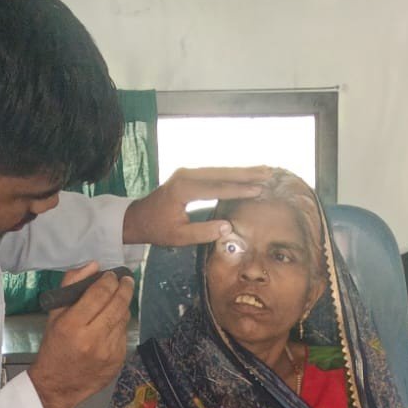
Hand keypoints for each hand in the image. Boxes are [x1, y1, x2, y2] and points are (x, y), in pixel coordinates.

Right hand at [27, 263, 133, 407]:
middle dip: (124, 287)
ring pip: (124, 318)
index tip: (111, 275)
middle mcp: (94, 338)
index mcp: (73, 325)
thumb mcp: (54, 316)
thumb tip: (94, 265)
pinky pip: (124, 334)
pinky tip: (113, 322)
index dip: (109, 280)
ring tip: (120, 298)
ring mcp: (109, 351)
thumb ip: (71, 286)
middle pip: (118, 304)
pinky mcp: (118, 361)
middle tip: (126, 280)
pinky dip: (120, 325)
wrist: (58, 386)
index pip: (99, 293)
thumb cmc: (54, 347)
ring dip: (123, 305)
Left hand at [122, 167, 270, 247]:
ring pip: (219, 170)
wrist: (138, 218)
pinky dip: (232, 173)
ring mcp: (188, 173)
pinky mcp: (190, 175)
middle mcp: (186, 176)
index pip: (216, 188)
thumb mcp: (179, 237)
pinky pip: (214, 173)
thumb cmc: (157, 229)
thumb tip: (228, 227)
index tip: (257, 190)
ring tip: (264, 170)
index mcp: (183, 189)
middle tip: (268, 173)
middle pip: (221, 172)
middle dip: (246, 173)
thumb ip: (203, 232)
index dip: (238, 190)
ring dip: (242, 171)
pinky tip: (246, 174)